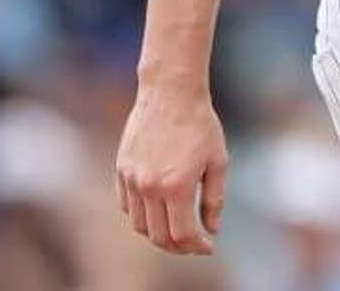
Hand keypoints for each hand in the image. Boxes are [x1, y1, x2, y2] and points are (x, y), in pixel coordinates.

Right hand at [116, 83, 228, 254]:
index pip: (182, 234)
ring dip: (158, 234)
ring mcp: (132, 178)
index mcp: (176, 186)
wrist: (171, 92)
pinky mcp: (121, 168)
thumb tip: (210, 229)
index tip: (208, 246)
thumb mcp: (218, 161)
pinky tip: (157, 211)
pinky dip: (140, 216)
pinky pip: (126, 205)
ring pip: (140, 225)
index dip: (197, 247)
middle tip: (193, 243)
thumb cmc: (200, 124)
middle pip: (159, 236)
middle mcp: (149, 186)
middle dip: (178, 247)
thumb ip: (214, 200)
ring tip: (175, 230)